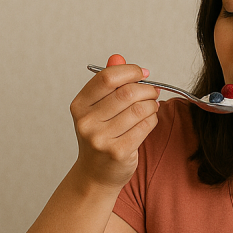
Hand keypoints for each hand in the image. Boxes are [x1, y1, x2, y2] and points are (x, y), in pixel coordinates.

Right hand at [70, 53, 159, 188]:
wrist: (95, 175)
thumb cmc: (100, 137)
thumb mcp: (97, 109)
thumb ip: (107, 83)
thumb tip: (117, 57)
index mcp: (79, 106)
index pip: (107, 77)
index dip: (129, 71)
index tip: (142, 73)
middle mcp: (86, 122)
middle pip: (126, 93)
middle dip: (146, 89)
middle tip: (153, 91)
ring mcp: (101, 139)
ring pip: (139, 109)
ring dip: (152, 105)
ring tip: (152, 106)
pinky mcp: (118, 152)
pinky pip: (145, 126)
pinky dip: (152, 119)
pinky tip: (150, 120)